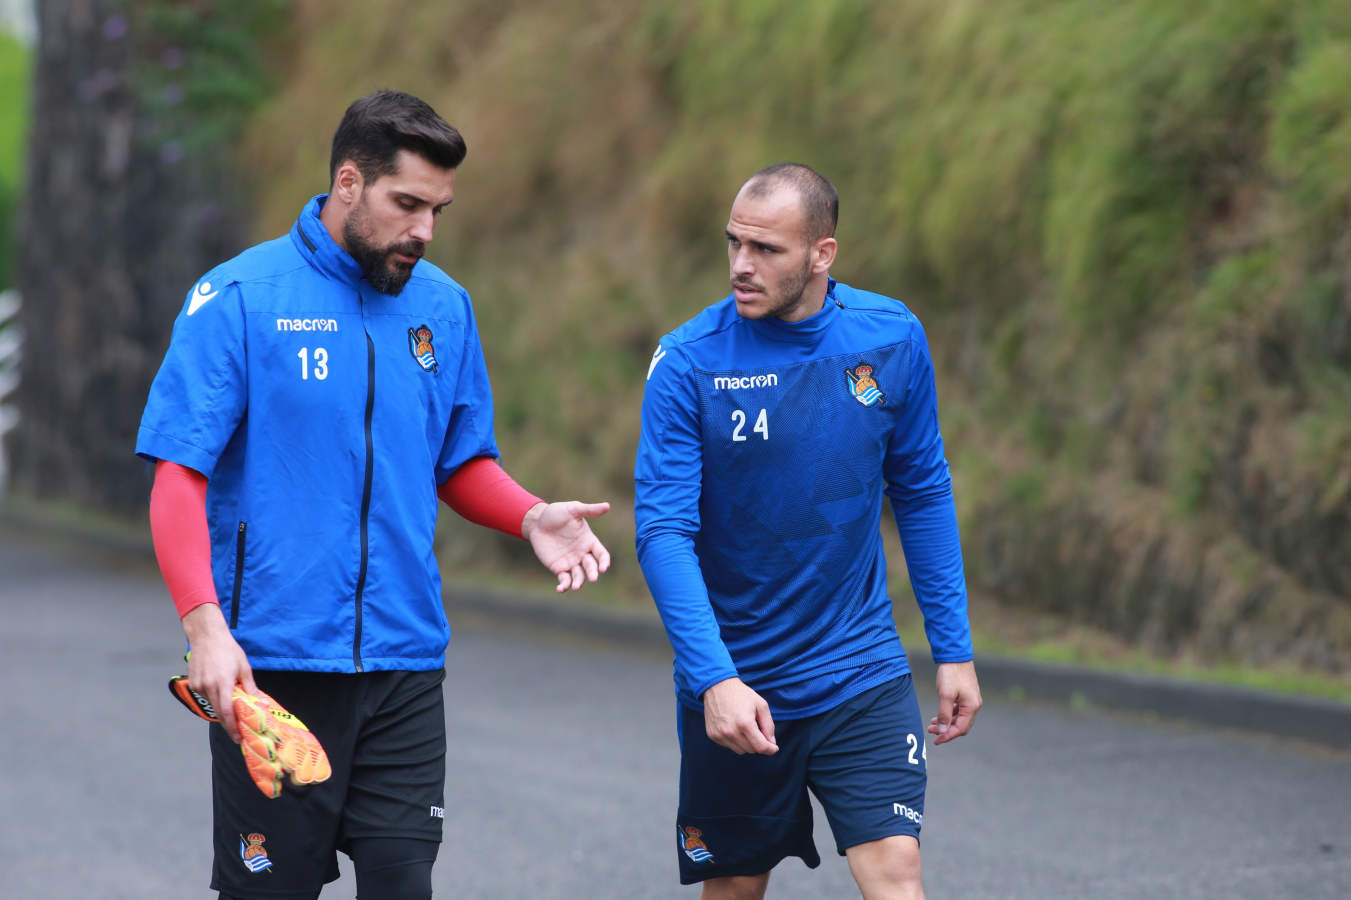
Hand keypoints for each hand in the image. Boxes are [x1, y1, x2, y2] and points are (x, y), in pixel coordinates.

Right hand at [181, 603, 255, 742]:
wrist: (207, 636)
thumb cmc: (228, 650)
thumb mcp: (244, 667)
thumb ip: (250, 687)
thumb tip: (259, 702)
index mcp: (223, 683)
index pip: (226, 711)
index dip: (232, 727)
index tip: (237, 737)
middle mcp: (208, 686)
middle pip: (218, 711)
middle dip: (228, 722)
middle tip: (237, 731)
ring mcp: (198, 685)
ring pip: (212, 704)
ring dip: (221, 708)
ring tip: (232, 706)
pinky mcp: (193, 683)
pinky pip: (205, 695)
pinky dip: (214, 697)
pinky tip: (219, 689)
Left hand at [522, 500, 611, 591]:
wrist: (537, 522)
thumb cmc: (556, 513)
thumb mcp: (573, 510)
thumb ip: (589, 510)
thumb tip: (607, 506)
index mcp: (589, 541)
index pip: (602, 554)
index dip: (604, 561)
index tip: (603, 568)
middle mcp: (582, 553)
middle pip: (591, 567)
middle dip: (593, 573)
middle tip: (593, 578)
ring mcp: (571, 562)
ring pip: (579, 576)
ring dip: (579, 582)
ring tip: (576, 587)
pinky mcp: (558, 568)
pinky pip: (564, 580)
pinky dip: (564, 586)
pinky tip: (560, 589)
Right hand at [702, 677, 777, 754]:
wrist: (717, 686)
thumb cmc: (741, 694)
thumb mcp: (761, 705)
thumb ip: (769, 725)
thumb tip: (772, 743)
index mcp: (745, 723)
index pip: (760, 747)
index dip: (770, 749)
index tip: (774, 748)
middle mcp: (731, 732)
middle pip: (751, 750)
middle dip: (759, 743)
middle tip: (759, 731)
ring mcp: (720, 735)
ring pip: (740, 750)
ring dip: (747, 744)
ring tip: (745, 728)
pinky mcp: (713, 735)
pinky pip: (729, 746)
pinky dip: (735, 741)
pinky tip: (734, 728)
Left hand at [928, 660, 981, 744]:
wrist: (955, 655)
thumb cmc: (951, 673)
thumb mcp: (945, 695)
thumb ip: (944, 714)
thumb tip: (942, 731)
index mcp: (971, 706)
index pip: (960, 729)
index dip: (947, 736)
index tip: (936, 741)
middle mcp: (974, 705)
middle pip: (961, 726)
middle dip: (946, 731)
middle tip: (931, 732)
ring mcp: (971, 700)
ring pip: (959, 718)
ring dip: (946, 723)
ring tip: (931, 725)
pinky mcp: (966, 695)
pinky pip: (958, 711)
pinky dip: (949, 715)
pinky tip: (938, 715)